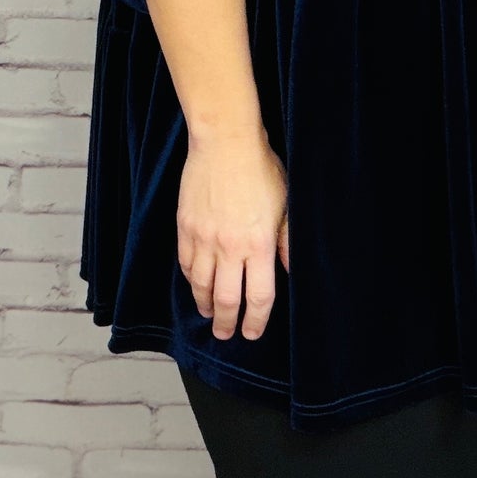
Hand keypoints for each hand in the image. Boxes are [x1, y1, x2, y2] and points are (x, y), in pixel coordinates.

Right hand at [177, 130, 289, 341]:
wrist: (225, 143)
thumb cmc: (261, 170)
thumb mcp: (286, 206)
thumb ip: (287, 242)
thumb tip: (291, 270)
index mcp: (259, 244)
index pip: (259, 296)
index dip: (256, 320)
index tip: (252, 332)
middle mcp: (230, 247)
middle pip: (227, 299)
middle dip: (227, 323)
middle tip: (226, 334)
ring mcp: (204, 238)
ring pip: (201, 285)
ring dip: (205, 305)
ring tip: (210, 314)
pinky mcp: (185, 227)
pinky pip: (185, 263)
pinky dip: (190, 280)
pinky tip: (196, 285)